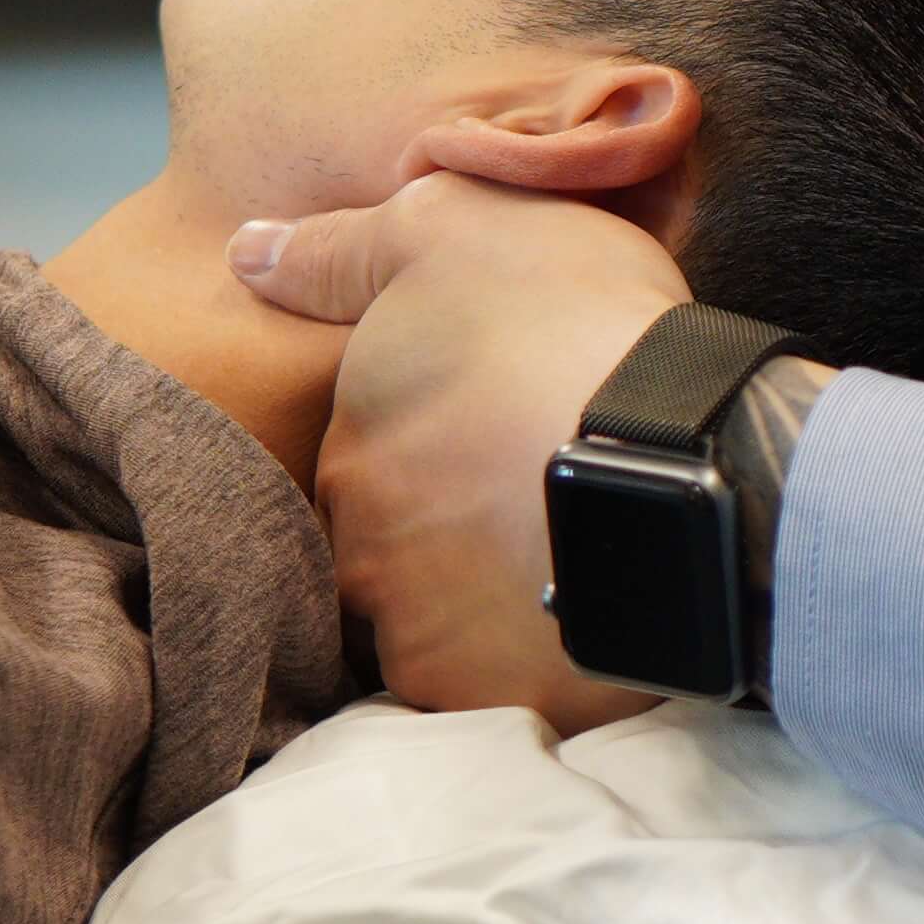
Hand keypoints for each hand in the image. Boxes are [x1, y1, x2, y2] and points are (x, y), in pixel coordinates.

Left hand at [236, 171, 690, 726]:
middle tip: (533, 502)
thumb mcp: (453, 228)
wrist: (677, 445)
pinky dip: (526, 662)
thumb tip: (245, 255)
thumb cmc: (569, 320)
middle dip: (446, 538)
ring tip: (566, 562)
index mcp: (350, 447)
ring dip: (482, 606)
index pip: (365, 469)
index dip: (435, 455)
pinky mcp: (481, 695)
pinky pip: (491, 686)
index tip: (499, 443)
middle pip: (390, 555)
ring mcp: (415, 629)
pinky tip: (581, 616)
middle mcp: (359, 545)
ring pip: (433, 628)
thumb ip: (339, 250)